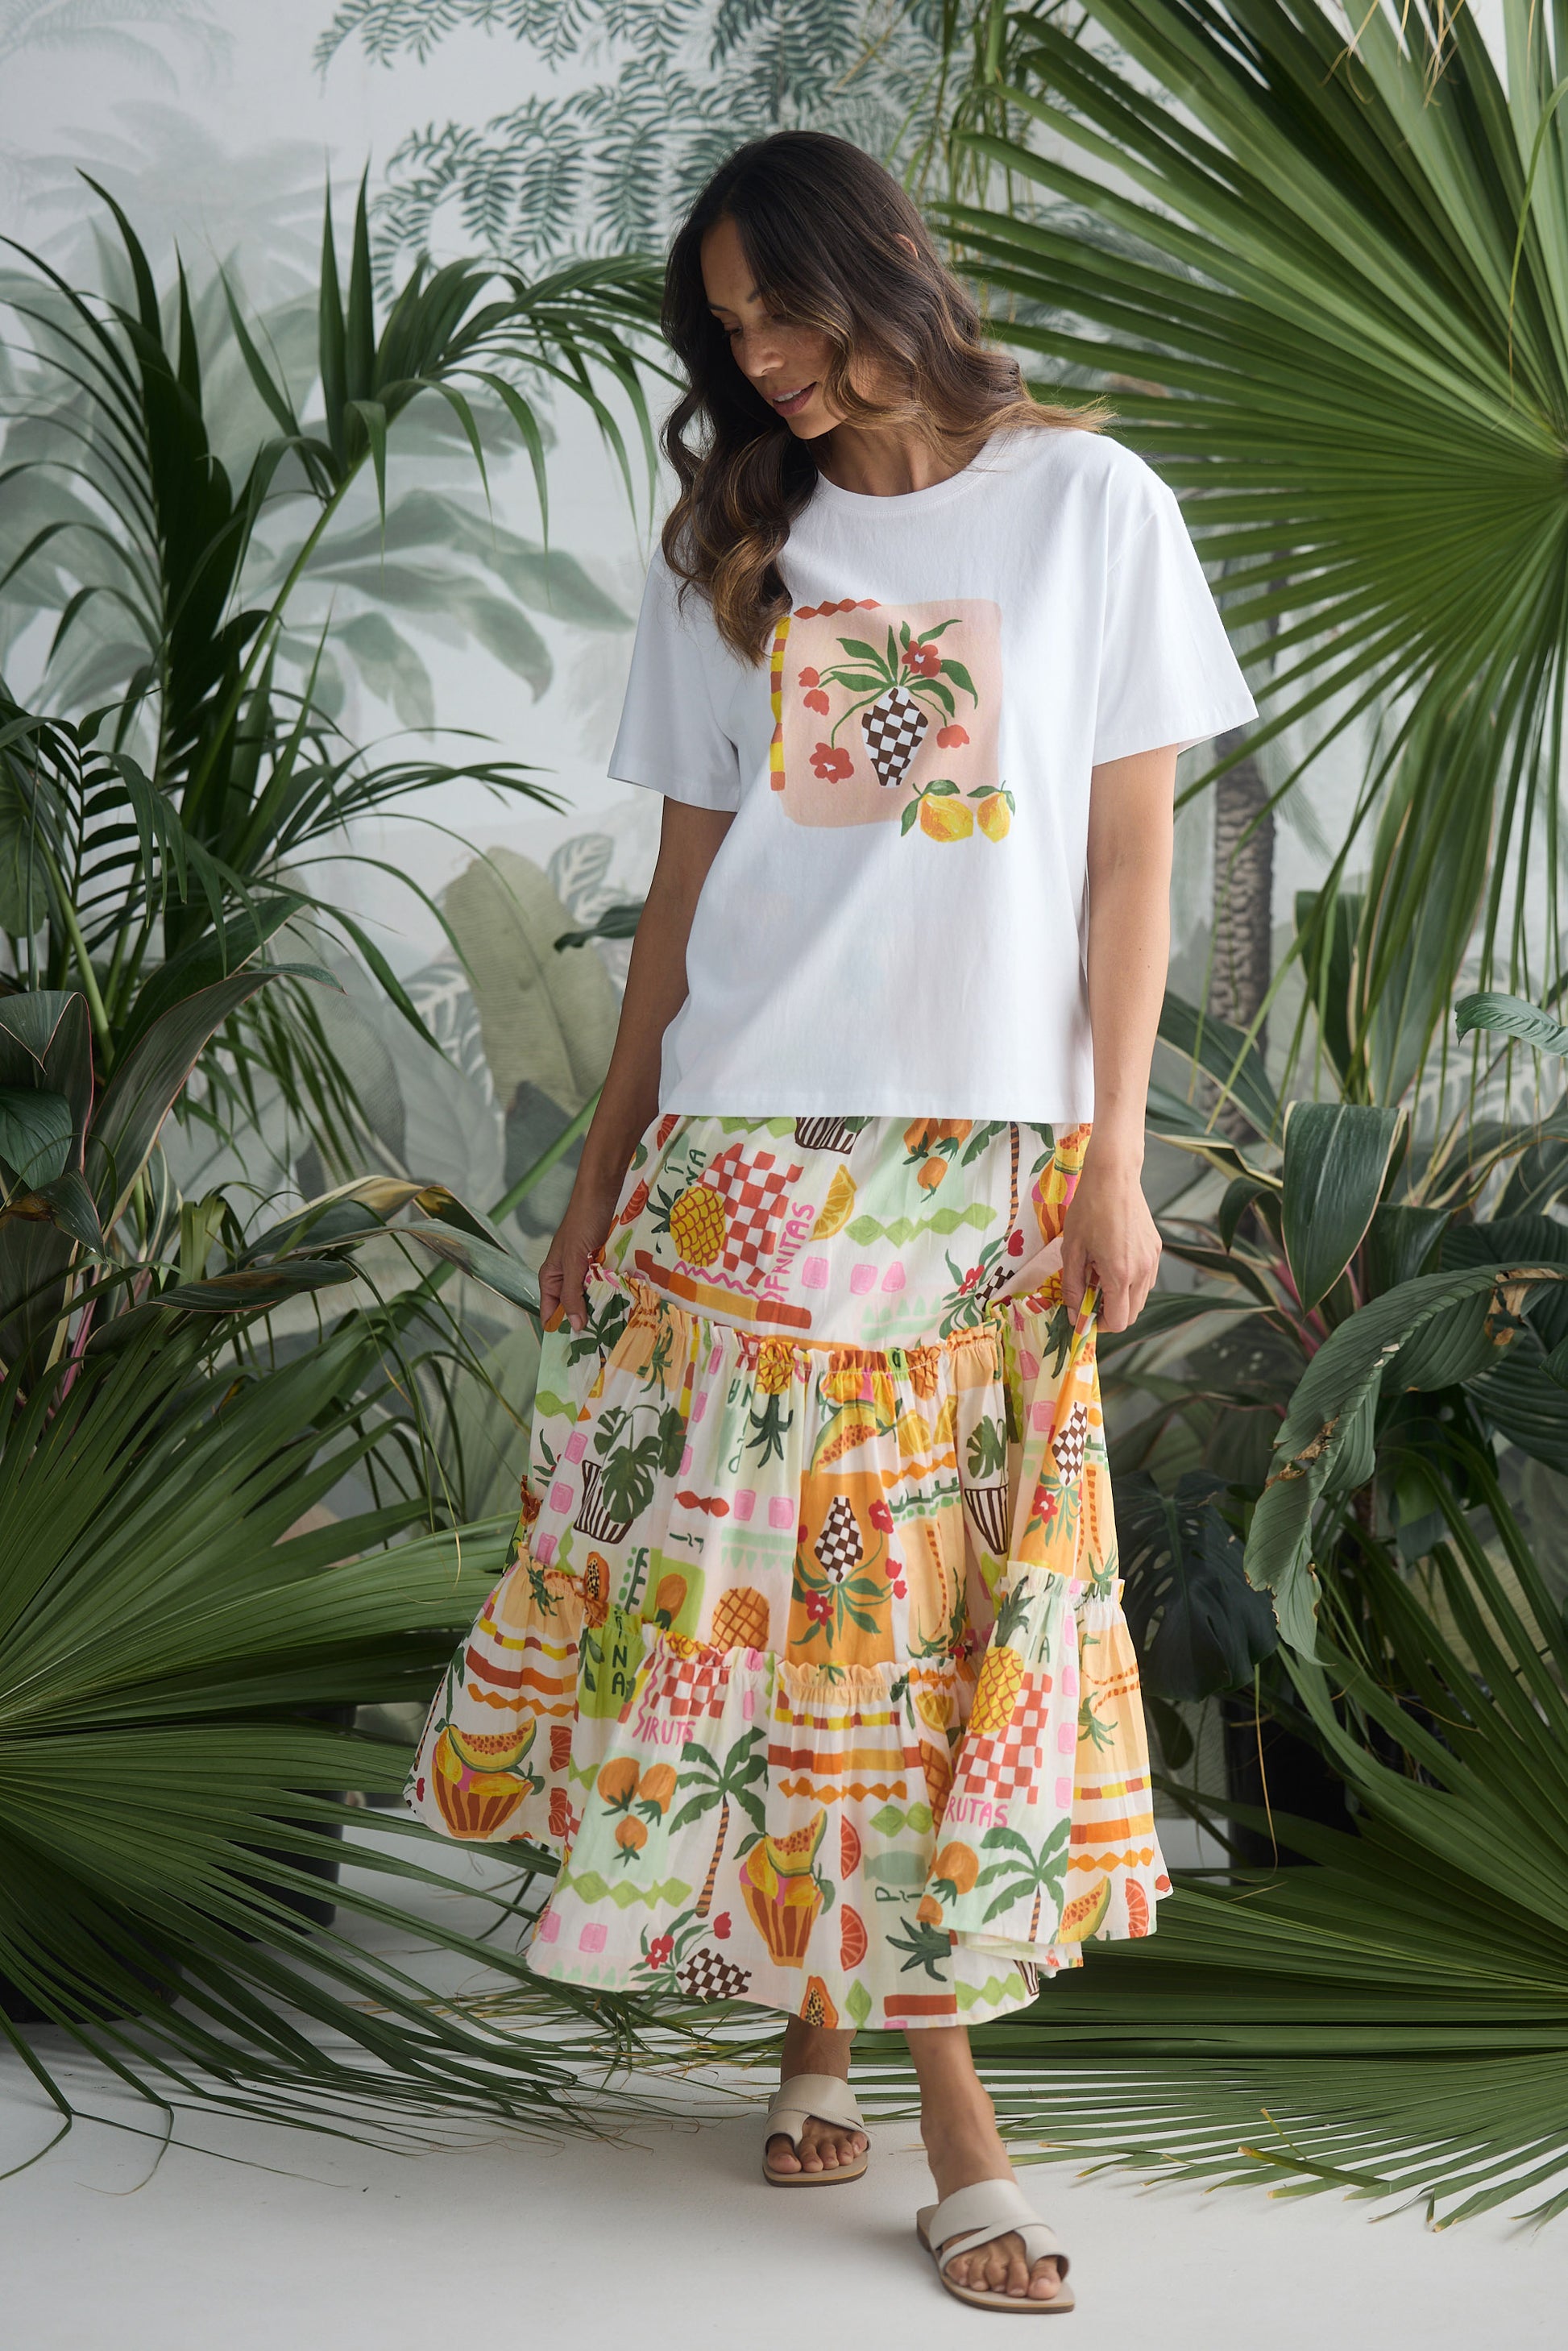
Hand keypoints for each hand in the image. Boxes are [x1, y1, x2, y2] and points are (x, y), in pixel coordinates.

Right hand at [539, 1175, 621, 1332]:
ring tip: (616, 1332)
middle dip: (585, 1324)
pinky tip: (626, 1309)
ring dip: (603, 1311)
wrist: (603, 1193)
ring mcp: (587, 1272)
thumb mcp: (573, 1261)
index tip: (576, 1354)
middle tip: (602, 1346)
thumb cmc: (582, 1223)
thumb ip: (571, 1293)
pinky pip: (608, 1287)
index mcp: (551, 1277)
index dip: (561, 1332)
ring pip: (593, 1300)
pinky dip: (615, 1296)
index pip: (550, 1314)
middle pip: (573, 1309)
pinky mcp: (605, 1266)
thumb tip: (574, 1326)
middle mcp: (567, 1277)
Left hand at [1060, 1150, 1160, 1332]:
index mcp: (1120, 1274)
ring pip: (1140, 1299)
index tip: (1083, 1316)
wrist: (1114, 1177)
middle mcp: (1142, 1271)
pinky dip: (1131, 1283)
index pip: (1118, 1321)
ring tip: (1099, 1278)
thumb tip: (1074, 1313)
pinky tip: (1113, 1265)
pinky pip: (1146, 1280)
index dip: (1098, 1325)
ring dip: (1121, 1299)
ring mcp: (1153, 1260)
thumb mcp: (1071, 1250)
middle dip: (1110, 1314)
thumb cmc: (1088, 1210)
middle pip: (1131, 1315)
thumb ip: (1073, 1286)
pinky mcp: (1156, 1249)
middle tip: (1089, 1300)